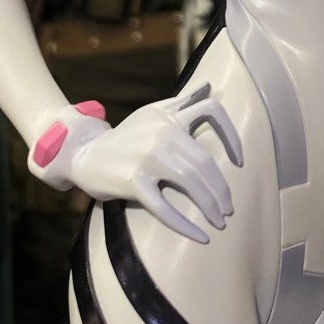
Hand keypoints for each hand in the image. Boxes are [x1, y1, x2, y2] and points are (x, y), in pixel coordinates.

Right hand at [63, 83, 242, 243]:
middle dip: (221, 189)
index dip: (231, 135)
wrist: (84, 154)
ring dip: (210, 206)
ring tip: (219, 223)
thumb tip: (210, 86)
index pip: (211, 111)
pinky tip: (200, 237)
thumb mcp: (153, 114)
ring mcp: (146, 157)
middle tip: (228, 210)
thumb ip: (182, 102)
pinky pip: (164, 207)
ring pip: (191, 181)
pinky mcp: (133, 182)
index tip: (239, 161)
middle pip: (204, 160)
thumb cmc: (126, 137)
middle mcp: (160, 132)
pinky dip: (186, 225)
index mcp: (168, 115)